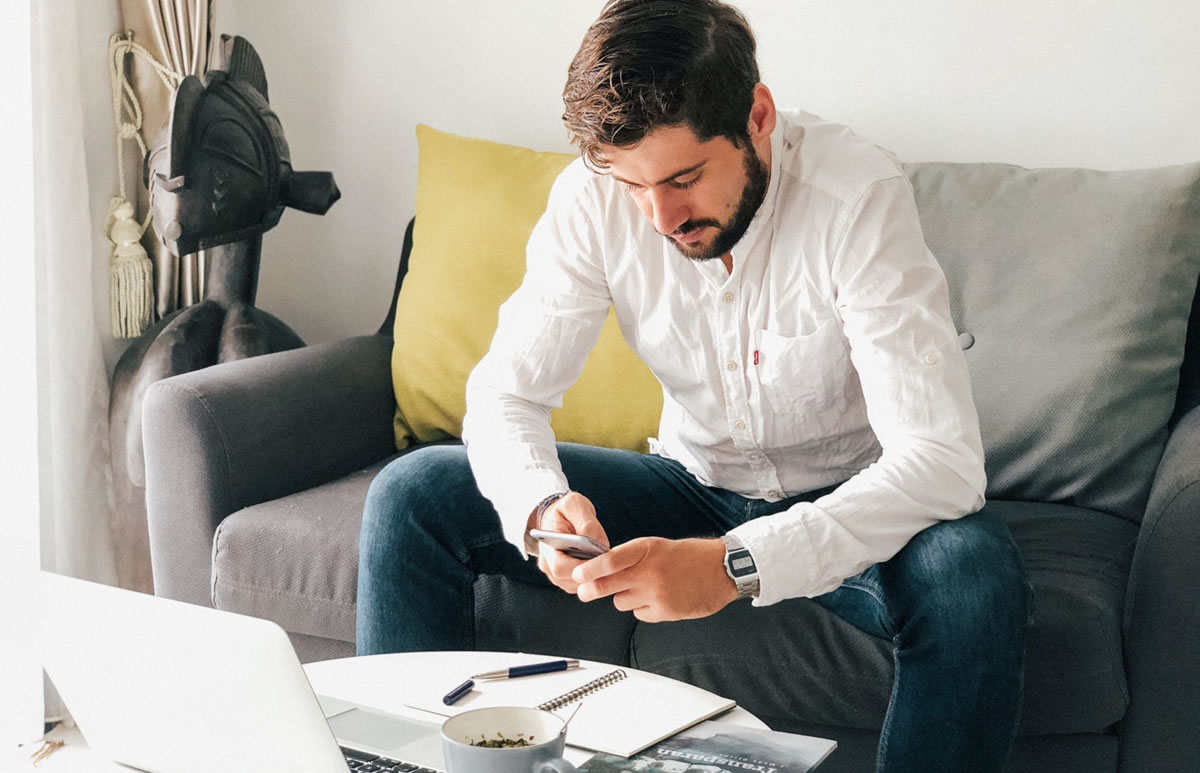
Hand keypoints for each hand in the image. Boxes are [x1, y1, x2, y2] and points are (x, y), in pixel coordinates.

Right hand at [533, 492, 609, 593]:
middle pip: (572, 580)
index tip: (600, 557)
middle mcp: (548, 566)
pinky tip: (605, 565)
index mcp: (546, 547)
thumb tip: (597, 540)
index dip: (581, 567)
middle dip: (594, 571)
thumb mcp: (574, 505)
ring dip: (597, 575)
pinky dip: (597, 577)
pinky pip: (585, 585)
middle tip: (610, 559)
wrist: (558, 518)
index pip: (560, 567)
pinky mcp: (569, 580)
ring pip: (581, 586)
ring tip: (609, 560)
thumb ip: (586, 521)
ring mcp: (558, 576)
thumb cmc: (565, 511)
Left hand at [572, 537, 736, 621]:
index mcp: (646, 549)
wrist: (721, 570)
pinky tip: (657, 599)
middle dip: (590, 590)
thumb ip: (631, 557)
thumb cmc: (688, 556)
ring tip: (641, 588)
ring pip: (621, 601)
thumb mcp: (657, 547)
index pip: (609, 560)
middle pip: (606, 585)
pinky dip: (642, 608)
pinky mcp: (665, 611)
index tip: (576, 574)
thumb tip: (601, 569)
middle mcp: (650, 571)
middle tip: (583, 591)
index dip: (589, 569)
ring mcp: (657, 593)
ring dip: (624, 597)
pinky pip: (639, 613)